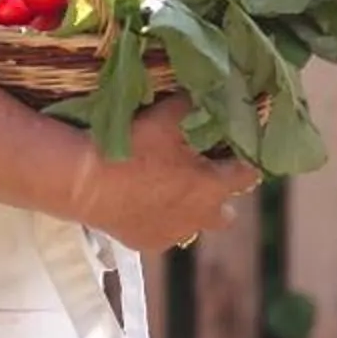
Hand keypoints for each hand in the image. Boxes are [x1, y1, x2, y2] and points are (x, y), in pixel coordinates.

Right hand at [56, 96, 258, 252]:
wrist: (88, 182)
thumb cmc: (134, 147)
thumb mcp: (165, 118)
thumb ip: (190, 106)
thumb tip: (203, 94)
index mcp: (213, 187)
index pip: (247, 175)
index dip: (245, 160)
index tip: (236, 150)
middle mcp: (200, 217)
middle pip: (226, 213)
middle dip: (218, 196)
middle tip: (201, 175)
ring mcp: (174, 234)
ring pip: (192, 225)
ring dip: (187, 209)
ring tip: (166, 188)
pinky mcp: (149, 243)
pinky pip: (162, 232)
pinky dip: (158, 219)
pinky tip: (141, 201)